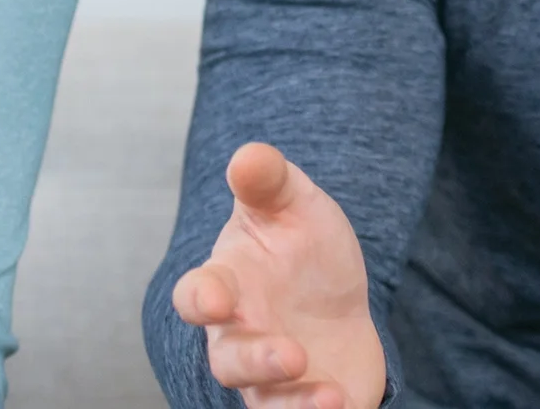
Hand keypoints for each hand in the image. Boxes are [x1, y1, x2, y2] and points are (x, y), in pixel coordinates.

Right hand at [171, 143, 386, 408]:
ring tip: (329, 397)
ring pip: (265, 404)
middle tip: (290, 354)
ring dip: (292, 404)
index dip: (200, 300)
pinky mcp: (303, 404)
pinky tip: (343, 403)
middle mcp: (239, 338)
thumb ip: (267, 180)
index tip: (214, 300)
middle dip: (256, 360)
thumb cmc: (299, 248)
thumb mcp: (292, 204)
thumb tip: (249, 155)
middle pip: (229, 361)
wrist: (333, 298)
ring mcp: (270, 380)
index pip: (196, 296)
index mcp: (226, 285)